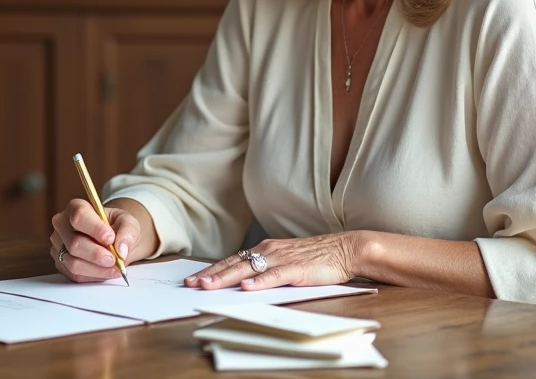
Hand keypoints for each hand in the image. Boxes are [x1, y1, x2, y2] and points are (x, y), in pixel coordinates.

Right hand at [50, 199, 139, 282]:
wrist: (113, 240)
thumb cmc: (117, 227)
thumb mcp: (127, 222)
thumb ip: (127, 232)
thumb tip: (121, 250)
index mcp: (76, 207)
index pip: (79, 215)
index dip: (95, 229)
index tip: (110, 238)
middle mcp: (62, 224)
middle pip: (74, 243)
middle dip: (96, 254)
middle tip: (114, 259)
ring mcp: (58, 245)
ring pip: (73, 262)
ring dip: (97, 269)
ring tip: (114, 267)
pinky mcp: (61, 263)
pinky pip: (74, 275)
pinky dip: (93, 276)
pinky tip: (106, 272)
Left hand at [183, 232, 365, 290]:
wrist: (344, 248)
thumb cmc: (316, 257)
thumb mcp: (285, 261)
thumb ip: (266, 269)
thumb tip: (244, 281)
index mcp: (264, 249)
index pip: (232, 260)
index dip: (212, 270)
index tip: (193, 279)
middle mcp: (268, 251)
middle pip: (233, 264)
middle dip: (211, 275)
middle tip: (191, 284)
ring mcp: (282, 259)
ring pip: (248, 269)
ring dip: (226, 278)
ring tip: (208, 285)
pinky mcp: (296, 269)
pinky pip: (274, 276)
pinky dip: (259, 282)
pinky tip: (246, 287)